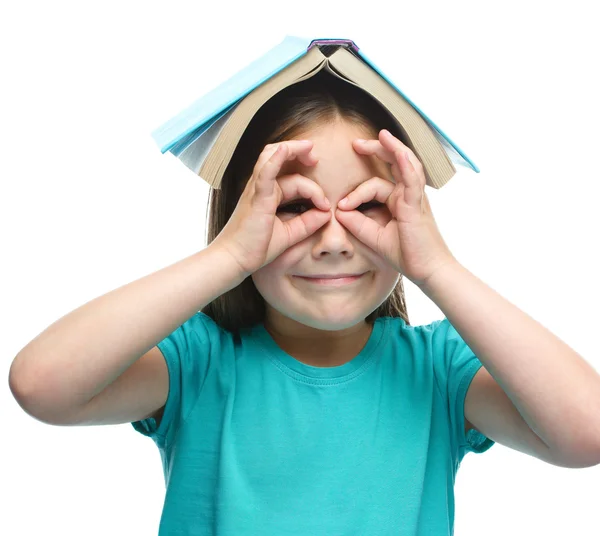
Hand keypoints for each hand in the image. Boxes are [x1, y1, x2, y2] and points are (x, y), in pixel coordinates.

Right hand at [212, 140, 330, 276]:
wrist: (235, 260)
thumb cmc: (256, 247)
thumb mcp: (289, 233)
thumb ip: (308, 222)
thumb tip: (327, 213)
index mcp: (269, 194)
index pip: (294, 180)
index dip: (314, 190)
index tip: (325, 206)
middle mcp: (262, 187)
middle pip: (279, 158)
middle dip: (299, 152)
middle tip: (315, 157)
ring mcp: (257, 190)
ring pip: (271, 157)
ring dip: (291, 149)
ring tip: (309, 148)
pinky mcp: (256, 197)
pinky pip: (265, 172)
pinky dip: (275, 160)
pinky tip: (285, 150)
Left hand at [334, 129, 456, 286]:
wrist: (429, 271)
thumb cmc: (407, 255)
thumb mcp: (375, 237)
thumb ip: (358, 223)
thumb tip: (338, 210)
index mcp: (399, 201)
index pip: (376, 186)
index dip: (356, 193)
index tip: (341, 206)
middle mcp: (408, 195)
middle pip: (395, 164)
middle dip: (378, 150)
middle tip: (356, 143)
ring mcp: (415, 198)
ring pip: (405, 165)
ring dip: (393, 148)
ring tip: (381, 135)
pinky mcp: (418, 205)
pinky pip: (412, 180)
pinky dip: (405, 164)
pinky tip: (397, 152)